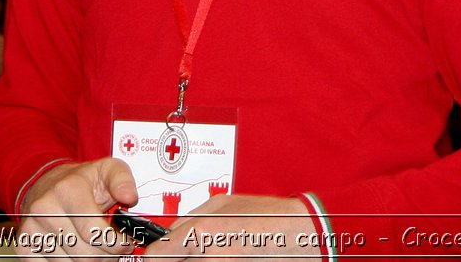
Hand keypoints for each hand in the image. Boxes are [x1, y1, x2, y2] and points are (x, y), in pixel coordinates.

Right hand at [14, 159, 138, 259]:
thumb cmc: (81, 181)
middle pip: (84, 254)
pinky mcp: (23, 244)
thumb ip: (122, 179)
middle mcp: (45, 208)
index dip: (116, 245)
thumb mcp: (107, 169)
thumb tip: (130, 197)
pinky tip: (75, 250)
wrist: (45, 183)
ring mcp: (31, 227)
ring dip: (88, 261)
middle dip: (105, 256)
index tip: (125, 245)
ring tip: (94, 247)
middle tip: (112, 249)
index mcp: (68, 189)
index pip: (94, 232)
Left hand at [147, 195, 312, 259]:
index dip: (155, 256)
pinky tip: (227, 257)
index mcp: (199, 232)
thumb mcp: (224, 204)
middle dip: (175, 261)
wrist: (306, 233)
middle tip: (195, 252)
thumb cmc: (271, 216)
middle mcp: (206, 257)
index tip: (156, 257)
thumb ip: (191, 219)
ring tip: (216, 252)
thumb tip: (170, 233)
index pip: (155, 256)